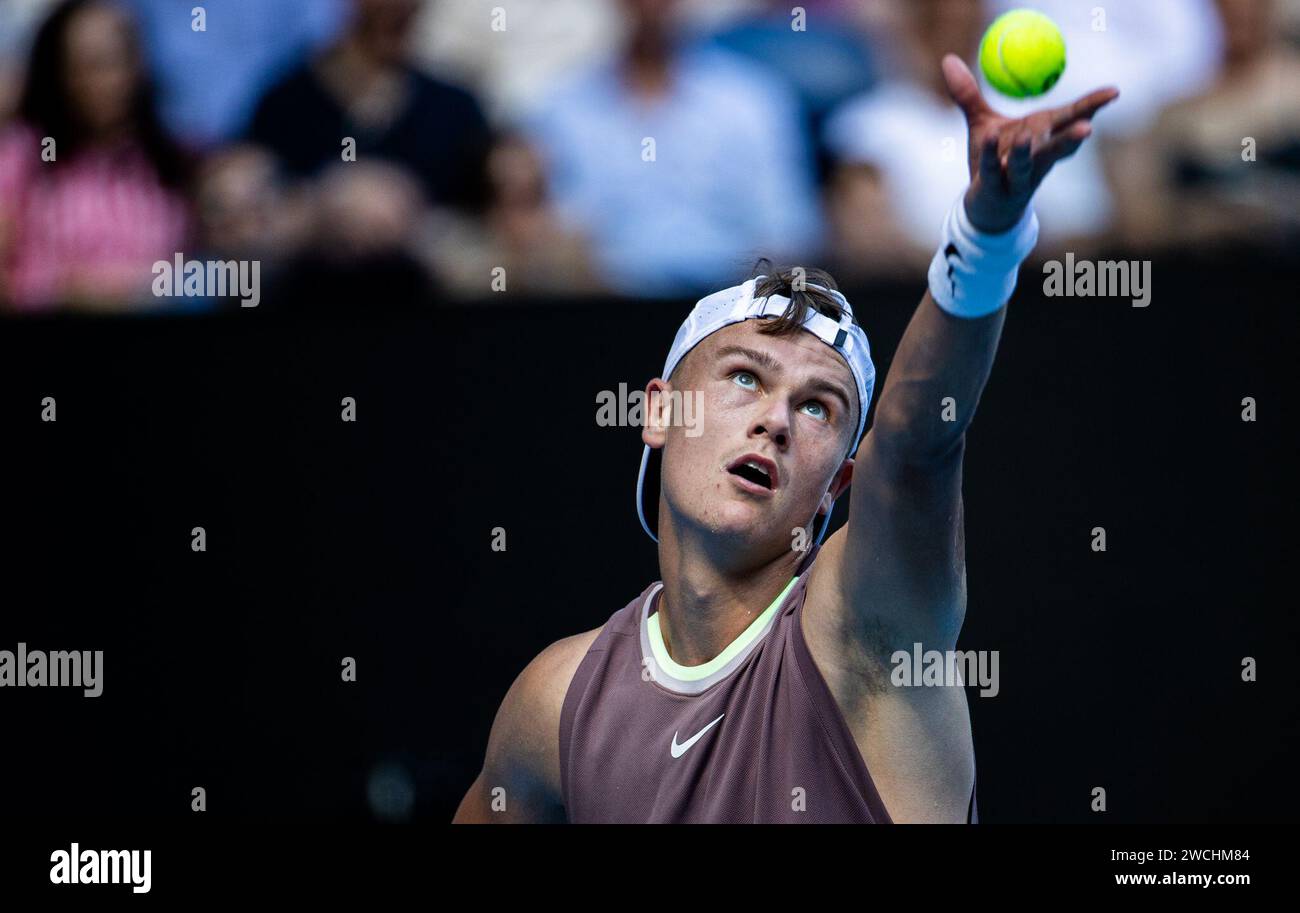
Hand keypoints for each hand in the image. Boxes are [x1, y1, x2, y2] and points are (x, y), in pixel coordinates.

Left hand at [941, 53, 1118, 233]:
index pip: (1070, 119)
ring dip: (1029, 151)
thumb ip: (968, 95)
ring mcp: (1019, 177)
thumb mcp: (982, 125)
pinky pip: (994, 170)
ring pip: (1028, 164)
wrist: (984, 208)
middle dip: (1072, 137)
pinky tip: (989, 138)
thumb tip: (949, 61)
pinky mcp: (997, 189)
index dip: (1092, 106)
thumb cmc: (993, 163)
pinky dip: (991, 155)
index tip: (1115, 91)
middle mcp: (1037, 158)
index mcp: (1041, 136)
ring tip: (1027, 138)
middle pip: (1057, 146)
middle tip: (1088, 127)